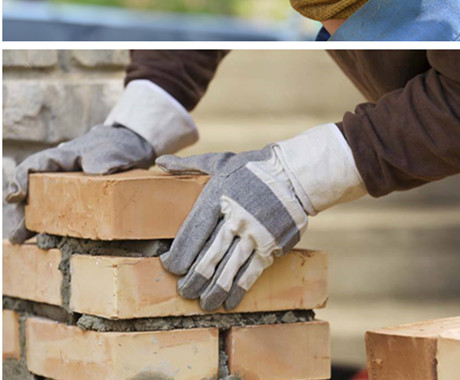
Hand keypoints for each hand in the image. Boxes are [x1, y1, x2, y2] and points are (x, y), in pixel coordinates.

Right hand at [5, 125, 153, 243]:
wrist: (131, 150)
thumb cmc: (117, 146)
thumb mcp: (114, 149)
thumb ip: (105, 158)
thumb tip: (97, 170)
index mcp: (62, 158)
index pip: (34, 166)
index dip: (21, 180)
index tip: (18, 196)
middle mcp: (58, 175)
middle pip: (31, 191)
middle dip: (20, 211)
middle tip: (17, 233)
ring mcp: (65, 189)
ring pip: (40, 205)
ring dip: (30, 222)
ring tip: (20, 239)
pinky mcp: (76, 202)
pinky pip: (58, 215)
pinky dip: (49, 227)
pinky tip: (45, 240)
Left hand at [156, 124, 365, 310]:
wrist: (293, 174)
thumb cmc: (252, 168)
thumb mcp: (220, 161)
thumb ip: (189, 166)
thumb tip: (160, 162)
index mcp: (218, 197)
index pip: (192, 233)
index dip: (178, 255)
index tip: (170, 266)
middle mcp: (235, 218)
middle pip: (208, 256)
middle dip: (193, 279)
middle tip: (184, 291)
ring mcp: (254, 234)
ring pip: (228, 270)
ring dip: (213, 291)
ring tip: (204, 303)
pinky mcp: (271, 245)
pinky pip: (251, 273)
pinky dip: (238, 290)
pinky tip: (229, 301)